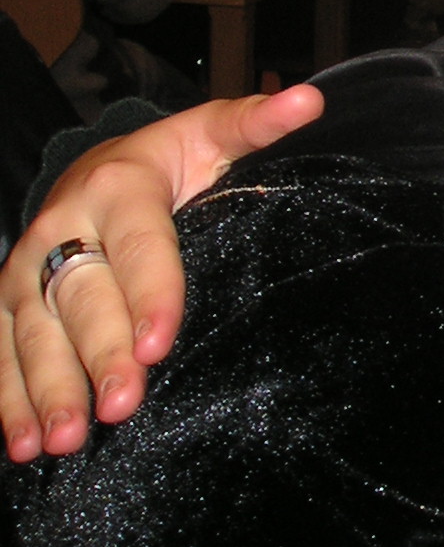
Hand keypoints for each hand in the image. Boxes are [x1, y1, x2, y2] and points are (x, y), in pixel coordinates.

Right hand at [0, 86, 323, 459]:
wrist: (94, 169)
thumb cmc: (170, 161)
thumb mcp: (210, 134)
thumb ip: (255, 124)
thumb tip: (310, 100)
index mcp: (119, 187)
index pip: (139, 246)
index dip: (150, 295)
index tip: (161, 343)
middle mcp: (63, 229)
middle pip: (82, 299)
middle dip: (99, 355)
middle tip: (120, 406)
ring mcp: (28, 270)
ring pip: (32, 334)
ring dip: (47, 390)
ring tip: (67, 439)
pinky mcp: (7, 303)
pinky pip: (1, 355)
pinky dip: (9, 402)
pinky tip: (21, 446)